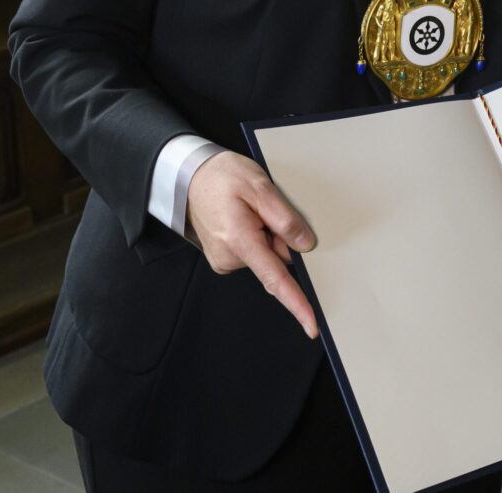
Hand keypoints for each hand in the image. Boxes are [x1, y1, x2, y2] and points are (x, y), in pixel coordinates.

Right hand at [186, 150, 318, 337]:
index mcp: (241, 242)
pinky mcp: (225, 256)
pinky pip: (254, 252)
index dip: (297, 303)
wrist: (190, 176)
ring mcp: (225, 259)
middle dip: (282, 238)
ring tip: (253, 208)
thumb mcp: (261, 187)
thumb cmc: (223, 177)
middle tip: (268, 208)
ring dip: (269, 234)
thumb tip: (305, 246)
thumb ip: (285, 218)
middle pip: (276, 260)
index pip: (276, 281)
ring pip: (266, 255)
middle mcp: (230, 258)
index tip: (311, 325)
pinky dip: (259, 236)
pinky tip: (248, 216)